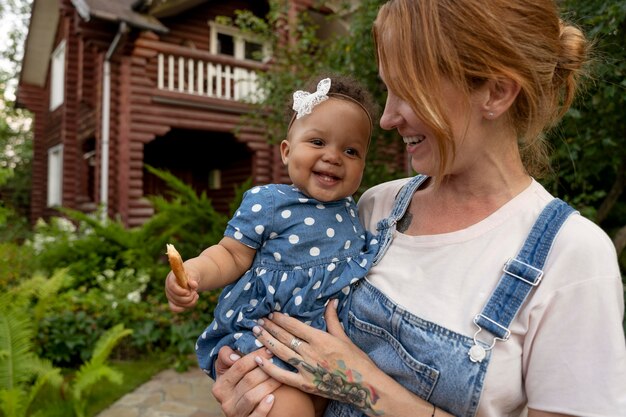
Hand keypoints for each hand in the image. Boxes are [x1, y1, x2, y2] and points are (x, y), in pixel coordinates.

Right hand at [164, 269, 198, 311]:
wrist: (190, 280)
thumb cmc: (191, 276)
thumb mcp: (193, 275)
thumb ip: (193, 279)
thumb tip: (193, 285)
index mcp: (171, 279)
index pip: (172, 286)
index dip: (180, 291)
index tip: (189, 292)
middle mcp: (168, 289)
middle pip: (175, 297)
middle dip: (188, 298)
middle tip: (195, 293)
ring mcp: (170, 297)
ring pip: (177, 304)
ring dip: (189, 302)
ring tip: (196, 295)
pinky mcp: (173, 303)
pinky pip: (176, 309)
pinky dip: (186, 307)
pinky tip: (193, 300)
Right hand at [212, 346, 280, 416]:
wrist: (241, 411)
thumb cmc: (237, 385)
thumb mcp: (227, 371)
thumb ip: (226, 356)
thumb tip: (234, 356)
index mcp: (220, 385)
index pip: (239, 367)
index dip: (255, 356)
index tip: (270, 350)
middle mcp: (225, 400)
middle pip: (248, 380)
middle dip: (266, 369)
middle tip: (279, 361)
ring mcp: (235, 413)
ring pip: (252, 396)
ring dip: (269, 384)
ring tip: (281, 376)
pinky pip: (255, 416)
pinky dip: (263, 407)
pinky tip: (273, 398)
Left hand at [251, 300, 383, 415]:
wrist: (364, 386)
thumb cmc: (357, 361)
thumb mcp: (344, 337)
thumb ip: (332, 319)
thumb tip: (331, 301)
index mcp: (320, 339)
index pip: (295, 326)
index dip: (281, 319)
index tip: (271, 314)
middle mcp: (311, 353)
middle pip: (285, 337)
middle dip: (270, 327)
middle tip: (258, 321)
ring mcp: (307, 369)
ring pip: (281, 352)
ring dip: (267, 341)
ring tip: (256, 332)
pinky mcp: (305, 384)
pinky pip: (282, 376)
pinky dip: (269, 368)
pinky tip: (258, 359)